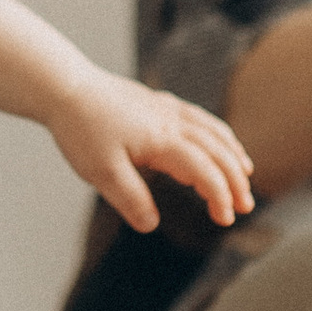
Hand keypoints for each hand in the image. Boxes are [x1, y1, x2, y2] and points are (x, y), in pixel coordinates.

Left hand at [48, 69, 254, 235]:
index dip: (219, 195)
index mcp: (161, 140)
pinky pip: (199, 117)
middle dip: (235, 179)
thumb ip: (129, 198)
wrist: (65, 86)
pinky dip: (217, 132)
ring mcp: (166, 109)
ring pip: (212, 129)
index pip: (203, 170)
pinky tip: (217, 140)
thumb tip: (151, 224)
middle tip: (245, 207)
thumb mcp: (100, 171)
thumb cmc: (81, 128)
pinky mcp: (158, 102)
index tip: (225, 219)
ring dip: (232, 153)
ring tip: (246, 174)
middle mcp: (171, 121)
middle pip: (217, 150)